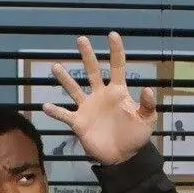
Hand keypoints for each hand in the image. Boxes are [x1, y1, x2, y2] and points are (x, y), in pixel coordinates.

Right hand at [42, 33, 159, 166]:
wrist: (123, 157)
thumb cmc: (135, 136)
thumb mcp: (147, 121)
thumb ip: (147, 105)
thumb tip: (147, 88)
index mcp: (117, 92)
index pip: (117, 67)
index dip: (116, 51)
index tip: (112, 35)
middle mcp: (100, 95)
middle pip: (92, 71)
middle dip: (87, 55)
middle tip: (81, 39)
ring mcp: (87, 108)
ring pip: (74, 89)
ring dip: (65, 78)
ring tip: (55, 66)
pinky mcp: (79, 122)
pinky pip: (65, 115)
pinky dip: (56, 112)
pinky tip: (45, 106)